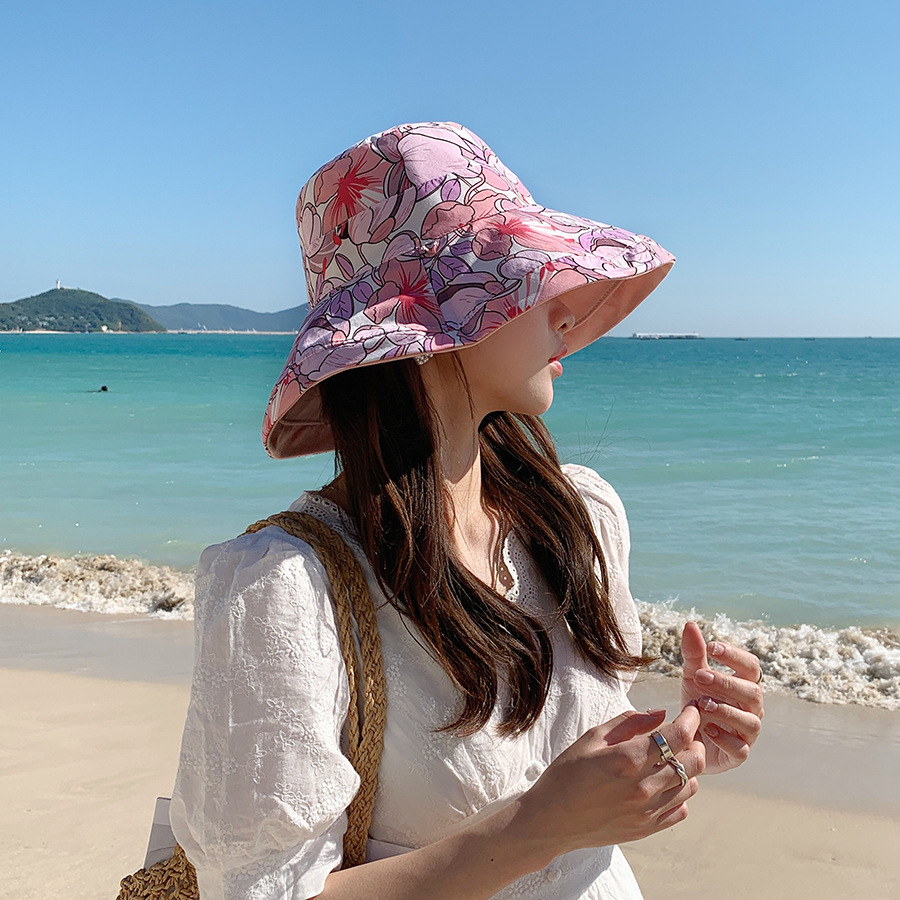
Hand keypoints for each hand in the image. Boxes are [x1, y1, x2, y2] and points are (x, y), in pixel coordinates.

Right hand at [514, 705, 705, 864]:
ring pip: (691, 785)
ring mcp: (647, 812)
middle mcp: (643, 787)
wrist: (551, 820)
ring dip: (687, 768)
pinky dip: (679, 793)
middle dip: (694, 742)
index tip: (691, 710)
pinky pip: (680, 809)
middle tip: (683, 734)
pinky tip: (662, 784)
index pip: (678, 735)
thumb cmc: (567, 773)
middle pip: (693, 761)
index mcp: (628, 759)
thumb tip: (660, 714)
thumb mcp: (592, 738)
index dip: (691, 718)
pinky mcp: (646, 830)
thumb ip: (629, 723)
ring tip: (671, 758)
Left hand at [680, 622, 763, 774]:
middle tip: (699, 676)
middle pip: (753, 692)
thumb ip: (694, 653)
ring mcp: (747, 732)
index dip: (735, 656)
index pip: (751, 666)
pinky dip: (724, 738)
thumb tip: (690, 624)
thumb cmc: (697, 703)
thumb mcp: (692, 676)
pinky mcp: (738, 754)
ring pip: (751, 721)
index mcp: (744, 685)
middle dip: (726, 682)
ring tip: (701, 703)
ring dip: (726, 710)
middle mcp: (751, 708)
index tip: (712, 647)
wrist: (687, 739)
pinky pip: (740, 748)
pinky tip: (706, 728)